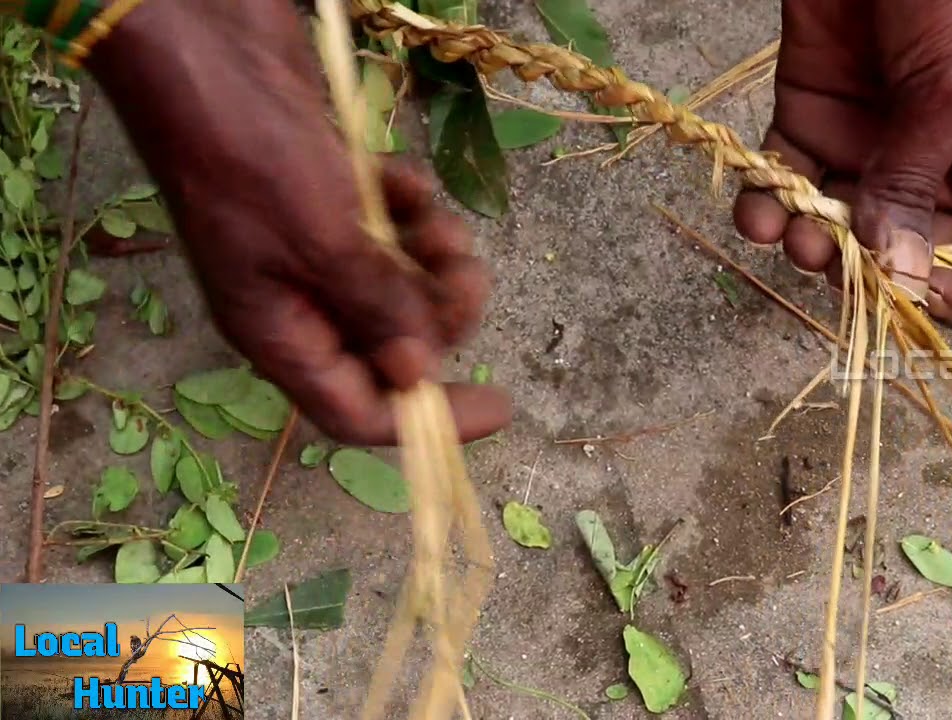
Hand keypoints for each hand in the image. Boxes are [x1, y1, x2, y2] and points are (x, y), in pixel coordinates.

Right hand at [85, 0, 511, 444]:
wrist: (206, 48)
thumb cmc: (251, 153)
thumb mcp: (321, 240)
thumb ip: (374, 310)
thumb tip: (417, 375)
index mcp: (280, 334)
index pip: (358, 411)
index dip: (429, 418)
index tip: (500, 403)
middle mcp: (300, 302)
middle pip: (395, 345)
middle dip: (441, 310)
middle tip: (463, 269)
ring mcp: (316, 249)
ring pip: (404, 283)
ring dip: (434, 253)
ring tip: (435, 215)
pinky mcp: (333, 200)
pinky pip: (394, 228)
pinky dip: (410, 208)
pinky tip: (401, 175)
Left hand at [733, 0, 951, 331]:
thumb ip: (921, 180)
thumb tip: (901, 277)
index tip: (925, 296)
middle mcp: (944, 166)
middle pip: (915, 256)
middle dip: (873, 272)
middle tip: (838, 264)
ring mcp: (875, 151)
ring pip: (845, 233)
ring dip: (814, 248)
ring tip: (792, 234)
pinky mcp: (813, 129)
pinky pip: (788, 189)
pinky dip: (766, 208)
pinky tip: (755, 212)